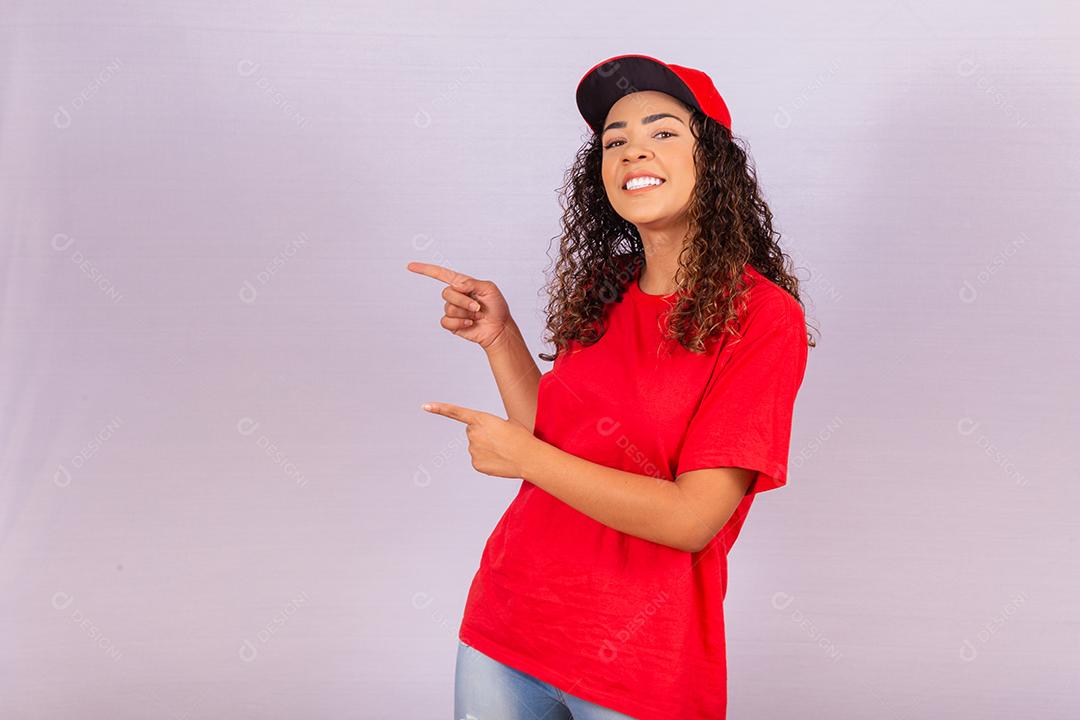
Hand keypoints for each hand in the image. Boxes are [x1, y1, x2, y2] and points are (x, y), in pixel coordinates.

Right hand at [406, 262, 511, 349]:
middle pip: (446, 293)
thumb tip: (456, 285)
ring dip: (464, 312)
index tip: (410, 266)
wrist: (499, 328)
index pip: (440, 274)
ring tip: (476, 315)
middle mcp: (455, 295)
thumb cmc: (496, 307)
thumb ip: (472, 283)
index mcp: (462, 284)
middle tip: (477, 307)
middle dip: (463, 300)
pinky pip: (446, 322)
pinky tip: (470, 323)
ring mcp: (453, 310)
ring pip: (448, 308)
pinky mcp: (452, 324)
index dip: (425, 270)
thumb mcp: (489, 289)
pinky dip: (460, 323)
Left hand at [421, 401, 536, 478]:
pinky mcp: (476, 464)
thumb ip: (490, 426)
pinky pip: (479, 460)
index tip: (425, 406)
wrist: (529, 457)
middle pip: (471, 431)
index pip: (456, 412)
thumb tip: (485, 440)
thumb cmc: (522, 437)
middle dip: (482, 434)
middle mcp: (473, 434)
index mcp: (482, 419)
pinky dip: (487, 460)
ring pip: (476, 446)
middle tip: (500, 439)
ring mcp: (473, 450)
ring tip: (503, 450)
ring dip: (486, 447)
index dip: (440, 408)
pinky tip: (500, 460)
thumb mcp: (507, 423)